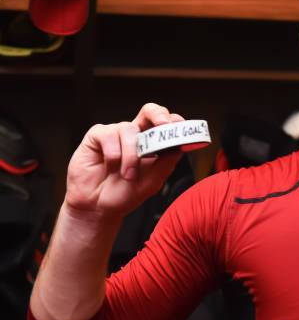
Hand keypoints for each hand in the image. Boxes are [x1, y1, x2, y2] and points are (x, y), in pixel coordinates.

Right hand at [64, 103, 184, 220]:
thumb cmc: (124, 194)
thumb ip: (166, 164)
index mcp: (151, 144)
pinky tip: (111, 166)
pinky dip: (113, 153)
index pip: (165, 124)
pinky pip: (108, 135)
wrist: (98, 207)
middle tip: (164, 125)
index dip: (174, 122)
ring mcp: (116, 134)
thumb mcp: (152, 182)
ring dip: (131, 155)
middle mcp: (134, 135)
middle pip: (149, 111)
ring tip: (128, 174)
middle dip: (158, 115)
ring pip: (129, 129)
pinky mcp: (97, 136)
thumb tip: (179, 147)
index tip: (180, 128)